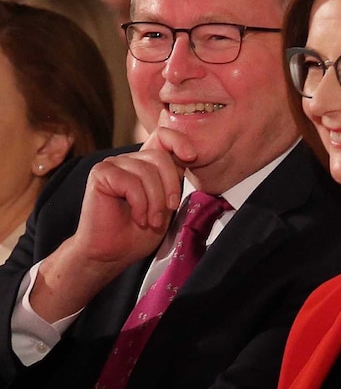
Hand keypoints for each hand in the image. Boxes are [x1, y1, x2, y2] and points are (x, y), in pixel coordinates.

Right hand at [31, 127, 197, 321]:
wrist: (112, 253)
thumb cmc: (139, 232)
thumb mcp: (167, 202)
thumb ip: (174, 178)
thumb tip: (189, 155)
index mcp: (146, 162)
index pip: (164, 135)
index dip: (179, 140)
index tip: (192, 157)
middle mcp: (129, 159)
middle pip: (161, 157)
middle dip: (170, 187)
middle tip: (167, 211)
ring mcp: (113, 164)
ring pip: (147, 171)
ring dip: (155, 202)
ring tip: (151, 221)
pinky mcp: (101, 174)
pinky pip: (131, 182)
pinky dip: (140, 204)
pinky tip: (137, 219)